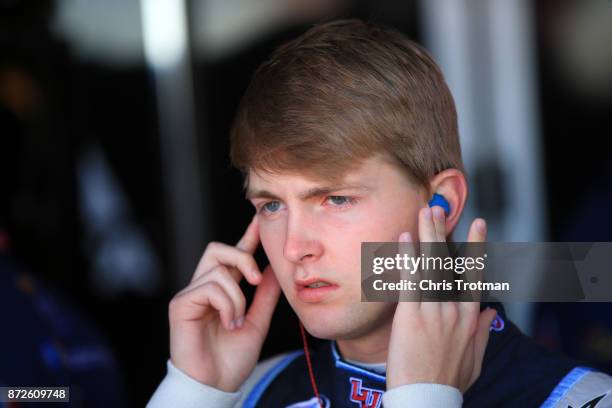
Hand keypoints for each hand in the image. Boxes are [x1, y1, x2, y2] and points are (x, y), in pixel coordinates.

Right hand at [168, 215, 280, 391]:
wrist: (216, 385)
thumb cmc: (232, 358)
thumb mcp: (257, 322)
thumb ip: (264, 296)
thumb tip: (272, 270)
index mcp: (222, 291)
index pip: (234, 256)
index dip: (246, 237)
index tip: (259, 221)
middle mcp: (204, 287)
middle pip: (218, 248)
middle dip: (242, 256)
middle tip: (255, 279)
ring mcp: (190, 295)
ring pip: (219, 270)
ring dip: (237, 296)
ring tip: (237, 321)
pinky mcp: (181, 304)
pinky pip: (209, 287)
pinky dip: (227, 304)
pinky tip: (228, 323)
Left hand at [386, 206, 496, 391]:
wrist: (427, 400)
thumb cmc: (448, 383)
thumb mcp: (475, 360)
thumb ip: (483, 333)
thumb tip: (492, 312)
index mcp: (470, 318)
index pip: (474, 274)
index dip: (476, 247)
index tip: (479, 224)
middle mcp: (454, 309)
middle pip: (449, 262)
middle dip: (444, 231)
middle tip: (439, 206)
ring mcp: (433, 310)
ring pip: (431, 265)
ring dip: (427, 235)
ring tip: (424, 211)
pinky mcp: (411, 315)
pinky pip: (410, 280)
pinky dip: (407, 257)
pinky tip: (403, 238)